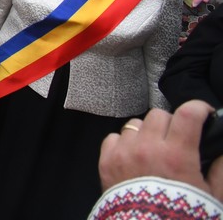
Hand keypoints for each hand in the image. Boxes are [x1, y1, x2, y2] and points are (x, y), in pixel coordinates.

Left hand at [99, 101, 222, 195]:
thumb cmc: (182, 215)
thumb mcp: (212, 196)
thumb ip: (220, 171)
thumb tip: (222, 153)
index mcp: (177, 155)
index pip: (187, 114)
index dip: (198, 108)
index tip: (204, 112)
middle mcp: (148, 148)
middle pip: (159, 115)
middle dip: (172, 123)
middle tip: (178, 137)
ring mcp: (124, 153)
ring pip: (135, 124)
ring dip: (146, 132)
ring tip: (154, 148)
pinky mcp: (106, 161)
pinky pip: (113, 137)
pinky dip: (124, 143)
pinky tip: (134, 156)